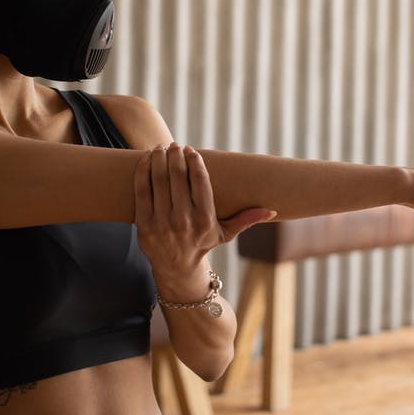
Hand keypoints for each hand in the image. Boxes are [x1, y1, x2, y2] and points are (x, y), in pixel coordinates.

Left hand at [134, 143, 275, 277]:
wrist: (176, 269)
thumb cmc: (203, 244)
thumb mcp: (226, 233)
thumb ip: (246, 219)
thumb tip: (272, 210)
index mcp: (205, 219)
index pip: (200, 181)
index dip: (195, 161)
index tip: (191, 150)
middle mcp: (183, 220)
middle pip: (177, 176)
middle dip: (175, 155)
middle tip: (175, 145)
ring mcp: (161, 222)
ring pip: (158, 179)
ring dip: (159, 158)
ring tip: (162, 148)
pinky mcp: (144, 224)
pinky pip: (141, 190)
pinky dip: (143, 170)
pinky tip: (147, 159)